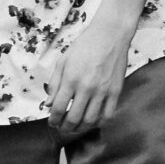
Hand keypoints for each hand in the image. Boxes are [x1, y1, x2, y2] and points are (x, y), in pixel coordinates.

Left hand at [46, 16, 135, 135]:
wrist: (110, 35)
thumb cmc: (84, 46)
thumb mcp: (63, 61)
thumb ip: (54, 83)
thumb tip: (48, 104)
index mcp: (71, 79)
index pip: (58, 108)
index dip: (53, 120)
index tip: (52, 123)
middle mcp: (86, 87)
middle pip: (74, 118)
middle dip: (65, 128)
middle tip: (62, 128)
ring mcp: (103, 90)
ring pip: (91, 120)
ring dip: (81, 128)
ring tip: (76, 126)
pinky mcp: (116, 91)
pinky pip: (108, 115)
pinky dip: (99, 122)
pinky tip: (93, 121)